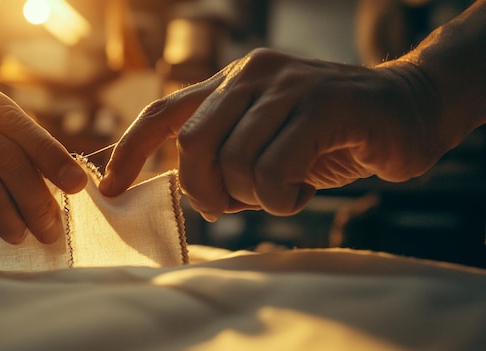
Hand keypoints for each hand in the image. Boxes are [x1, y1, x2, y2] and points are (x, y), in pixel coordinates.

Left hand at [100, 49, 447, 220]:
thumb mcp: (268, 141)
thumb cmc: (329, 135)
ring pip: (235, 160)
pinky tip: (306, 187)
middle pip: (193, 144)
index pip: (163, 113)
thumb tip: (193, 192)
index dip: (128, 150)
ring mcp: (286, 85)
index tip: (106, 186)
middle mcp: (251, 75)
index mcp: (230, 83)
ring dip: (257, 197)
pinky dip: (284, 196)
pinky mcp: (322, 103)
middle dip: (207, 191)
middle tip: (235, 206)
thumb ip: (229, 155)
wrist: (408, 109)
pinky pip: (274, 168)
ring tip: (286, 191)